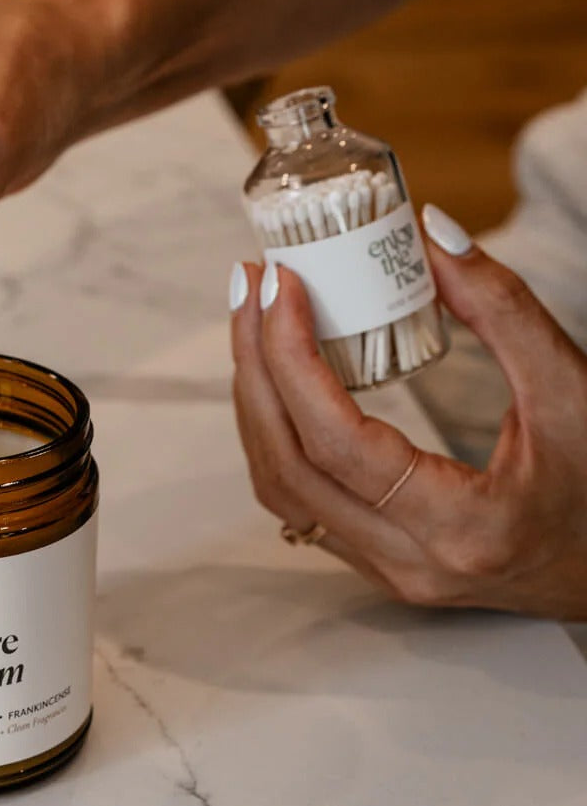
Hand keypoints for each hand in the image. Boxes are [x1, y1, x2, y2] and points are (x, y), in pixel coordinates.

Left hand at [230, 204, 586, 620]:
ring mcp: (385, 571)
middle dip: (256, 366)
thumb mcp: (574, 390)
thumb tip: (431, 234)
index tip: (281, 286)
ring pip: (281, 488)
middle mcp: (409, 562)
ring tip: (256, 323)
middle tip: (251, 288)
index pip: (337, 441)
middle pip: (287, 464)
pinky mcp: (375, 563)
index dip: (292, 358)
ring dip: (257, 401)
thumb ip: (504, 310)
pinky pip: (299, 501)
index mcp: (462, 527)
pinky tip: (278, 379)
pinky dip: (276, 435)